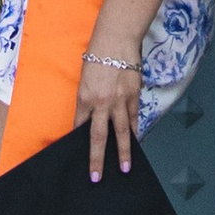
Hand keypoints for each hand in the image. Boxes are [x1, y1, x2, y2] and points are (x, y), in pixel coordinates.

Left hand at [75, 44, 141, 181]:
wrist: (116, 38)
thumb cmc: (98, 54)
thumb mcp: (85, 77)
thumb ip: (88, 98)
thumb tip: (91, 115)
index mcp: (84, 97)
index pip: (80, 126)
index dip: (78, 141)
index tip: (77, 156)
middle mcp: (101, 103)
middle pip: (99, 137)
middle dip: (97, 159)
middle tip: (96, 177)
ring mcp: (119, 100)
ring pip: (122, 132)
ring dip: (124, 152)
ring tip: (125, 168)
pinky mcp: (134, 95)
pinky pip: (135, 118)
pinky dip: (136, 131)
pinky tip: (137, 142)